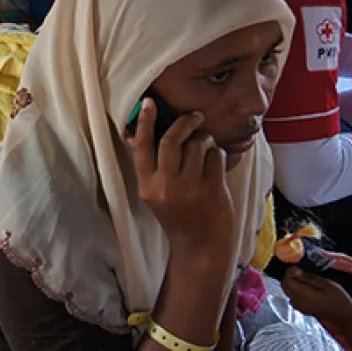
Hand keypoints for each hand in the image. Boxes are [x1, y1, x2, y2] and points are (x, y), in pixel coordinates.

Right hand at [128, 99, 235, 266]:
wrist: (200, 248)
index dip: (144, 122)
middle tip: (195, 117)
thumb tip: (133, 135)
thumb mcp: (156, 194)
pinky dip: (218, 154)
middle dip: (185, 122)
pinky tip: (216, 165)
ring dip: (205, 139)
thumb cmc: (178, 217)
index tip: (149, 102)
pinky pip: (216, 156)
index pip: (143, 148)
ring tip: (208, 146)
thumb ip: (150, 167)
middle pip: (171, 140)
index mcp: (147, 187)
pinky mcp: (212, 190)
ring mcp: (190, 188)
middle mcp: (166, 187)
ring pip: (197, 145)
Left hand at [281, 267, 351, 329]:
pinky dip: (295, 290)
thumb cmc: (338, 299)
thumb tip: (295, 270)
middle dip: (290, 275)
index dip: (290, 271)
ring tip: (304, 278)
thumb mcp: (327, 284)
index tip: (299, 266)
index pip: (287, 280)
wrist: (343, 316)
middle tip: (302, 270)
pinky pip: (292, 297)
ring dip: (292, 282)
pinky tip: (305, 288)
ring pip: (287, 291)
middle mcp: (297, 301)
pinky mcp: (302, 309)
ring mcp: (299, 306)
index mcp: (303, 294)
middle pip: (285, 285)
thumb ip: (309, 278)